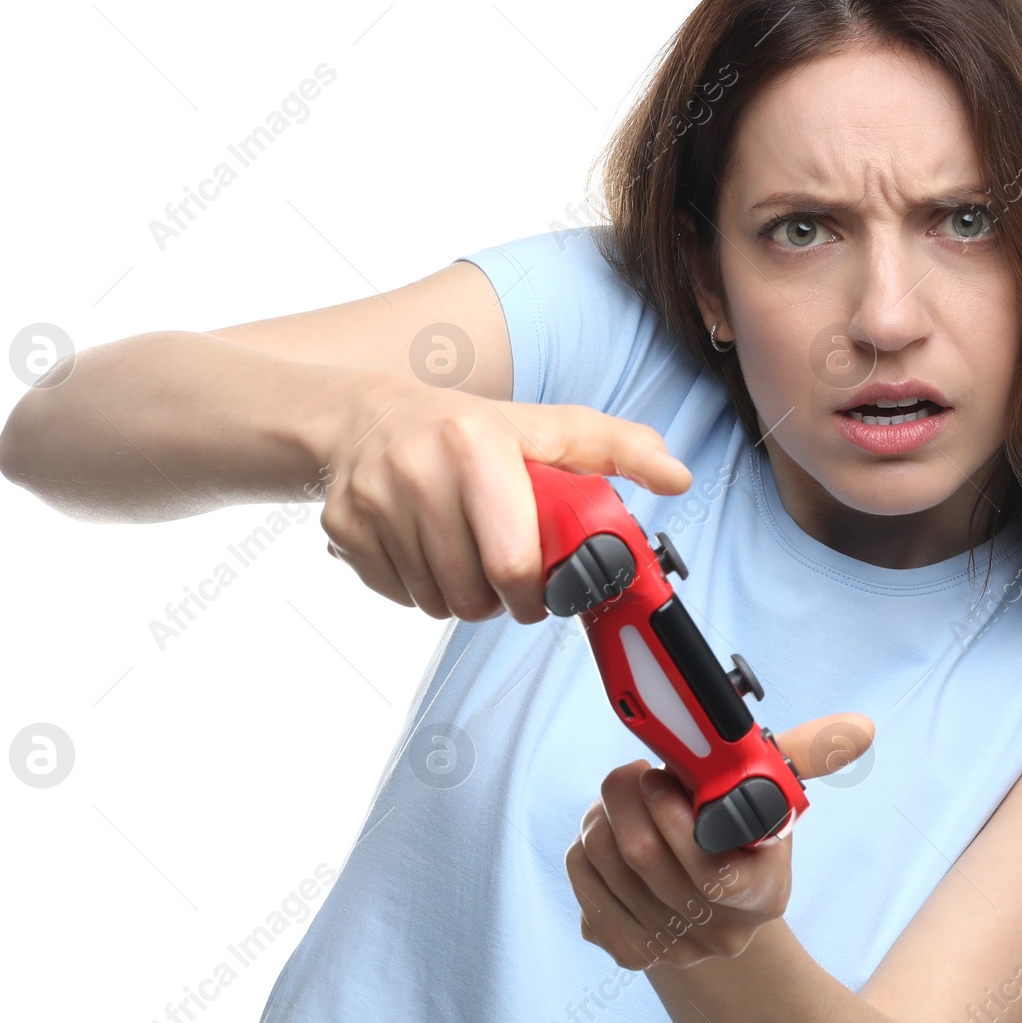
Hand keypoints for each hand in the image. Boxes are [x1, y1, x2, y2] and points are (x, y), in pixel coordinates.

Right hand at [319, 372, 690, 623]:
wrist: (363, 417)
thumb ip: (617, 449)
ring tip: (467, 558)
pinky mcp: (343, 530)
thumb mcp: (546, 428)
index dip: (536, 591)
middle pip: (475, 595)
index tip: (543, 587)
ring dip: (463, 598)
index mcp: (475, 443)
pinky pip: (400, 598)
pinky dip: (421, 590)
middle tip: (506, 575)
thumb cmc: (466, 430)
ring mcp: (373, 502)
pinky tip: (426, 552)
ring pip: (438, 604)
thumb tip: (678, 476)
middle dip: (501, 599)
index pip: (512, 561)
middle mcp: (416, 469)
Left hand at [565, 713, 875, 970]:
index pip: (713, 874)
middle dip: (626, 801)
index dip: (675, 820)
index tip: (661, 776)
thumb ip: (809, 756)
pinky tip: (607, 836)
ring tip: (622, 803)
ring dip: (602, 819)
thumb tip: (859, 728)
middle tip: (632, 774)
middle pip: (645, 860)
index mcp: (765, 895)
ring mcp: (675, 950)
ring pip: (607, 865)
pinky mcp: (629, 951)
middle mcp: (722, 934)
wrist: (710, 900)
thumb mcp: (774, 795)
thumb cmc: (740, 834)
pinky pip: (583, 886)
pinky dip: (583, 850)